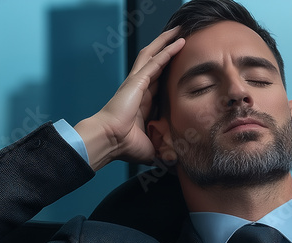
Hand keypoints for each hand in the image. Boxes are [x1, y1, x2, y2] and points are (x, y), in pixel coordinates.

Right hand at [74, 27, 185, 170]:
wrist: (110, 141)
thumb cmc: (125, 147)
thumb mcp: (152, 148)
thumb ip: (163, 150)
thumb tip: (174, 163)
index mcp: (142, 103)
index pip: (158, 82)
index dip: (168, 71)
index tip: (180, 64)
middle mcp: (139, 90)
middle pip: (155, 63)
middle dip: (167, 49)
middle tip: (180, 38)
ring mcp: (137, 83)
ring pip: (154, 55)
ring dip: (166, 42)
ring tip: (179, 31)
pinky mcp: (137, 81)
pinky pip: (155, 61)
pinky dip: (167, 50)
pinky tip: (179, 41)